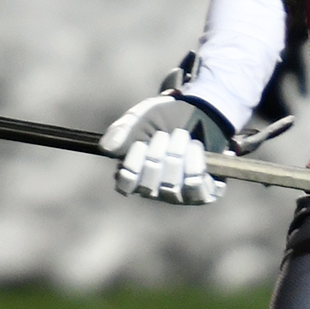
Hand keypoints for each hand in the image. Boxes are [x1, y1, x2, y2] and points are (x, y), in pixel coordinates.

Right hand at [100, 94, 231, 204]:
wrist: (199, 113)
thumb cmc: (164, 118)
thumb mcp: (140, 117)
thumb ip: (122, 131)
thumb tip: (107, 148)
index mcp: (134, 174)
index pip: (125, 184)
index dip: (132, 165)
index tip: (140, 143)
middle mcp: (155, 190)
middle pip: (149, 184)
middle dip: (158, 152)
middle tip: (164, 134)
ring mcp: (179, 195)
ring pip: (172, 185)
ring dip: (177, 152)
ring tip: (182, 136)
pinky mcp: (202, 193)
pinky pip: (196, 186)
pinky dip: (196, 162)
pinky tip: (195, 147)